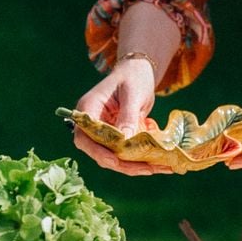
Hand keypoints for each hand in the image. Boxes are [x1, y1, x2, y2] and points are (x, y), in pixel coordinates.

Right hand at [71, 60, 160, 177]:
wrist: (138, 71)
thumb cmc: (133, 77)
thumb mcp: (133, 94)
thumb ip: (127, 116)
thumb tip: (125, 142)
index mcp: (88, 109)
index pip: (84, 137)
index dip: (97, 152)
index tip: (114, 161)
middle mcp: (92, 123)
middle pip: (98, 152)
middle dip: (121, 164)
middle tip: (146, 169)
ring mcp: (104, 132)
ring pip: (112, 156)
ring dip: (133, 165)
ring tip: (157, 168)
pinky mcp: (116, 137)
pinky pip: (124, 152)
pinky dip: (139, 160)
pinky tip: (157, 164)